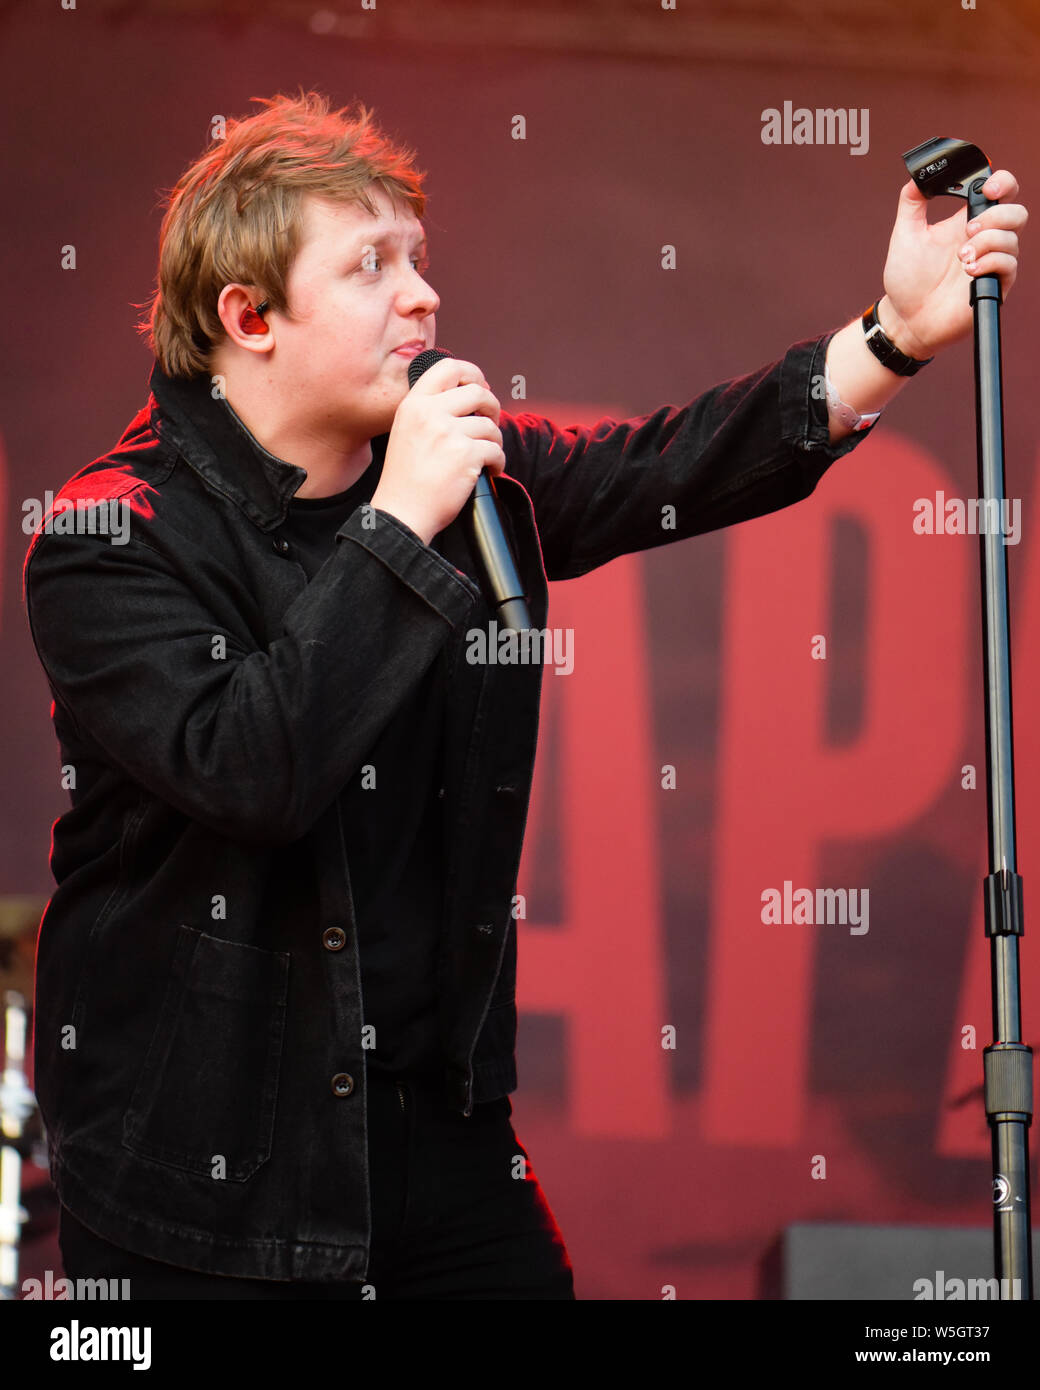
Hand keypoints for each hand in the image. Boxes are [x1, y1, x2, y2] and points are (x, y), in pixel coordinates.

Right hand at [371, 357, 504, 545]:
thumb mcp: (406, 431)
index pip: (448, 367)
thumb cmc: (405, 479)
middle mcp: (430, 413)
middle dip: (493, 406)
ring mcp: (448, 433)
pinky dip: (498, 463)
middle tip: (491, 422)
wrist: (402, 513)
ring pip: (490, 425)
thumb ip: (429, 411)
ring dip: (495, 441)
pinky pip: (496, 450)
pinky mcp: (465, 454)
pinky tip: (489, 472)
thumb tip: (468, 397)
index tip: (482, 387)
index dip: (472, 373)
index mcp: (413, 404)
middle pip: (478, 391)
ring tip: (486, 456)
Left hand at [879, 170, 1026, 359]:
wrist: (905, 319)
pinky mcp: (994, 285)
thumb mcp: (905, 235)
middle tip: (969, 229)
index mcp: (966, 222)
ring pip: (1012, 238)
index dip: (1002, 182)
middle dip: (996, 215)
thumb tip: (916, 177)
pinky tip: (968, 270)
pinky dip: (989, 263)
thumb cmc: (906, 280)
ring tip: (961, 257)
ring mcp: (991, 263)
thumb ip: (911, 203)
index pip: (999, 192)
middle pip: (1016, 212)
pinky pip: (1008, 265)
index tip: (986, 187)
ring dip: (987, 242)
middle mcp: (984, 240)